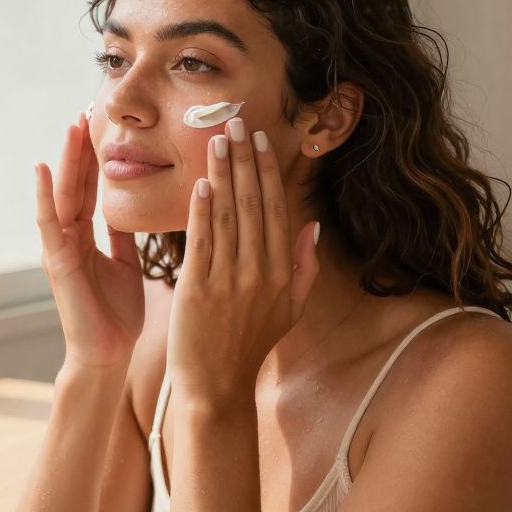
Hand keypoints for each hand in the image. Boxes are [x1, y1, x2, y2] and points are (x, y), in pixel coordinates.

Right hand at [35, 111, 144, 368]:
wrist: (107, 355)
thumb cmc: (116, 315)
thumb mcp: (126, 265)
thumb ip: (123, 236)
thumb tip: (132, 209)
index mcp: (85, 236)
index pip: (90, 186)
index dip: (95, 155)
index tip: (104, 122)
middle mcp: (67, 237)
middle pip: (75, 182)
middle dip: (81, 146)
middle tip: (88, 107)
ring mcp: (58, 248)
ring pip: (62, 194)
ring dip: (66, 159)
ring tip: (72, 125)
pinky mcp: (56, 262)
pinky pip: (49, 224)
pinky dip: (45, 196)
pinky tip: (44, 169)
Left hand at [166, 117, 320, 403]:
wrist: (217, 388)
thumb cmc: (249, 347)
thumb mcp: (290, 310)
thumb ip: (304, 267)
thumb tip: (313, 225)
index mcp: (282, 274)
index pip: (276, 210)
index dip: (268, 172)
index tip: (260, 140)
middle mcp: (260, 273)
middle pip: (253, 205)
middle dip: (245, 160)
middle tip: (235, 123)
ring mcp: (230, 281)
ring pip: (228, 216)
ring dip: (222, 174)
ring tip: (215, 141)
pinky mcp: (198, 290)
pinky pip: (202, 242)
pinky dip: (202, 211)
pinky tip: (200, 184)